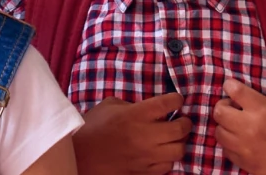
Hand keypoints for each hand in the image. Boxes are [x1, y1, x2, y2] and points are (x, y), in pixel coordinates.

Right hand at [72, 92, 187, 174]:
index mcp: (136, 114)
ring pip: (179, 150)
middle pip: (181, 129)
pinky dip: (168, 159)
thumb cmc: (92, 127)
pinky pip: (167, 166)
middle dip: (185, 122)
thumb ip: (131, 104)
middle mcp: (145, 135)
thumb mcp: (109, 106)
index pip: (168, 103)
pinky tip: (162, 153)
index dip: (177, 99)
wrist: (79, 156)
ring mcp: (146, 156)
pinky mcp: (144, 172)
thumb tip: (146, 108)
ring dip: (179, 143)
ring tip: (173, 139)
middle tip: (182, 120)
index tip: (177, 99)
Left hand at [209, 79, 265, 174]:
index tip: (232, 86)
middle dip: (224, 105)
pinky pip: (226, 150)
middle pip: (219, 111)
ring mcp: (245, 148)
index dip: (230, 85)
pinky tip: (240, 140)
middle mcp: (250, 128)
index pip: (234, 91)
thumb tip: (260, 97)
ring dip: (225, 125)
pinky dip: (229, 142)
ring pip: (218, 132)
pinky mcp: (245, 164)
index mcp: (264, 110)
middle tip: (233, 106)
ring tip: (236, 124)